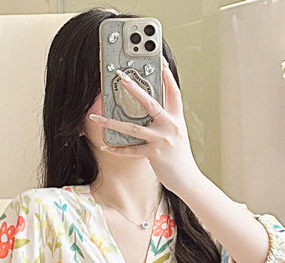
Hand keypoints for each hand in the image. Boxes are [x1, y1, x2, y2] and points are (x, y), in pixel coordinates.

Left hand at [89, 54, 200, 193]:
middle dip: (133, 89)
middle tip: (121, 77)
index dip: (167, 76)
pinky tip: (106, 146)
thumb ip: (165, 121)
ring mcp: (162, 140)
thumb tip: (149, 111)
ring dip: (112, 123)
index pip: (173, 92)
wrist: (187, 179)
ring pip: (132, 128)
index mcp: (176, 118)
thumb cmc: (179, 157)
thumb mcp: (177, 134)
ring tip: (97, 118)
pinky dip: (117, 149)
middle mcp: (170, 126)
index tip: (160, 62)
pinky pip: (131, 150)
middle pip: (149, 103)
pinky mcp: (154, 154)